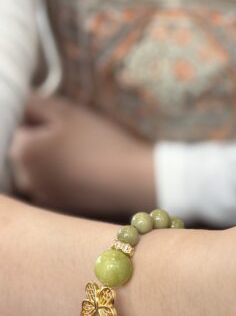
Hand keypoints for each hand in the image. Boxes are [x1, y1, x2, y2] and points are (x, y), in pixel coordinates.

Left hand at [9, 96, 155, 215]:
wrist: (135, 181)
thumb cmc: (101, 143)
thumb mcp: (67, 112)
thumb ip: (32, 103)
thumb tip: (19, 107)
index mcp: (22, 153)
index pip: (20, 128)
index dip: (44, 123)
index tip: (68, 128)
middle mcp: (25, 181)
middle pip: (26, 153)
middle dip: (44, 145)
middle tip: (78, 143)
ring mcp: (42, 199)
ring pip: (40, 172)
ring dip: (53, 164)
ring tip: (83, 160)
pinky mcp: (60, 211)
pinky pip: (54, 189)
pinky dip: (65, 182)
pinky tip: (87, 176)